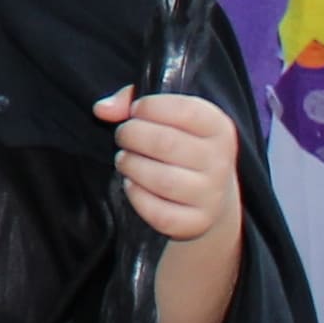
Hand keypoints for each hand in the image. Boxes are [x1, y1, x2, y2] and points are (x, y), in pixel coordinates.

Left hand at [99, 85, 240, 248]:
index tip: (136, 111)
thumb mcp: (168, 115)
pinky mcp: (197, 222)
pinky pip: (160, 213)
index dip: (149, 107)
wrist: (208, 195)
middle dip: (131, 135)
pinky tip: (132, 185)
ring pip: (162, 181)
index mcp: (219, 128)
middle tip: (123, 136)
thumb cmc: (179, 145)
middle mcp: (220, 162)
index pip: (184, 110)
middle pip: (166, 144)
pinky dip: (137, 197)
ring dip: (131, 166)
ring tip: (125, 160)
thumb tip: (103, 109)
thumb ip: (132, 100)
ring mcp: (211, 195)